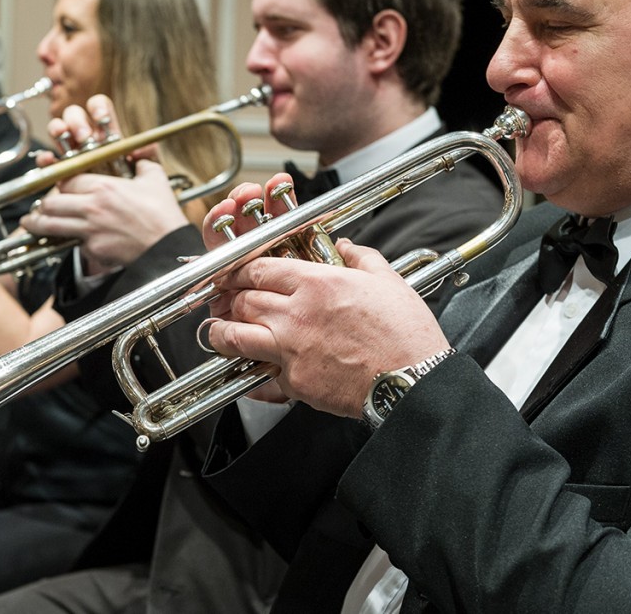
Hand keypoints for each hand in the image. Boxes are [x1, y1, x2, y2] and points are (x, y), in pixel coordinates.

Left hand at [22, 96, 186, 274]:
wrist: (168, 247)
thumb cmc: (163, 214)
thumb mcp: (154, 179)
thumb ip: (142, 160)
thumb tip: (139, 150)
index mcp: (104, 186)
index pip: (66, 180)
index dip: (60, 183)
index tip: (59, 187)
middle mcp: (92, 207)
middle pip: (51, 201)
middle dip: (44, 204)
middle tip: (41, 206)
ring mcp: (90, 230)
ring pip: (50, 224)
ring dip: (37, 223)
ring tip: (30, 223)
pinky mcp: (93, 249)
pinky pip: (72, 243)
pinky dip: (67, 242)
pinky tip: (58, 242)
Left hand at [202, 175, 450, 417]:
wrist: (412, 380)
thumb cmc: (404, 334)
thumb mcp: (388, 281)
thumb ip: (362, 259)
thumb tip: (347, 247)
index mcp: (317, 283)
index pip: (260, 269)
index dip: (240, 271)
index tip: (236, 274)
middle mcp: (297, 313)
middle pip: (243, 300)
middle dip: (230, 299)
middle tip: (226, 301)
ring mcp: (291, 349)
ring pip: (236, 336)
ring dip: (222, 333)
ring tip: (218, 333)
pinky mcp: (295, 382)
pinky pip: (259, 377)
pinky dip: (248, 375)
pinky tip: (244, 373)